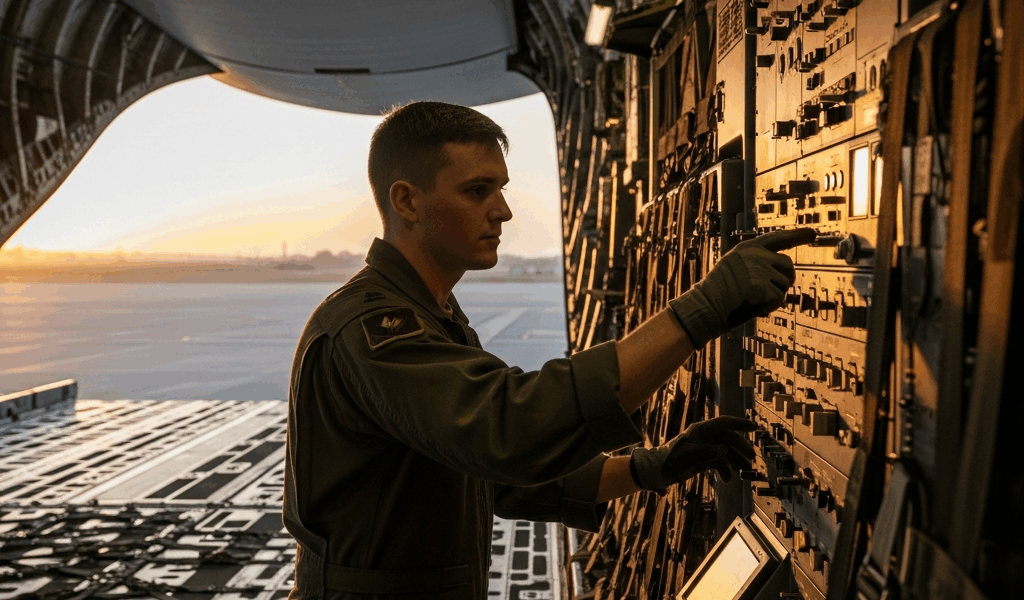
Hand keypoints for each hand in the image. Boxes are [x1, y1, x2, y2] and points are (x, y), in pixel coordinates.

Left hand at [630, 415, 757, 494]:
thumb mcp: (689, 455)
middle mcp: (705, 437)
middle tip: (751, 458)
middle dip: (740, 447)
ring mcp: (705, 448)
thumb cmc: (671, 460)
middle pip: (728, 439)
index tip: (754, 427)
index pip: (724, 423)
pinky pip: (719, 463)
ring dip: (735, 460)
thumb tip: (724, 451)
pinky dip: (725, 470)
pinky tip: (728, 480)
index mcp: (700, 431)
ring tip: (744, 471)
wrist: (659, 471)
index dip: (739, 423)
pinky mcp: (703, 459)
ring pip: (726, 451)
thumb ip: (707, 452)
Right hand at [668, 228, 816, 346]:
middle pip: (787, 264)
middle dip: (785, 280)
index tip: (813, 234)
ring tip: (753, 300)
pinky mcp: (762, 286)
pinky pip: (779, 298)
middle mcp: (755, 255)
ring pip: (785, 284)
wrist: (706, 307)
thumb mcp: (735, 269)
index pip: (777, 238)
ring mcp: (758, 269)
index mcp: (747, 248)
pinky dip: (770, 307)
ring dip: (775, 296)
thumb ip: (757, 264)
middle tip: (769, 293)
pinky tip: (754, 307)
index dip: (797, 236)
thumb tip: (785, 274)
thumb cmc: (719, 293)